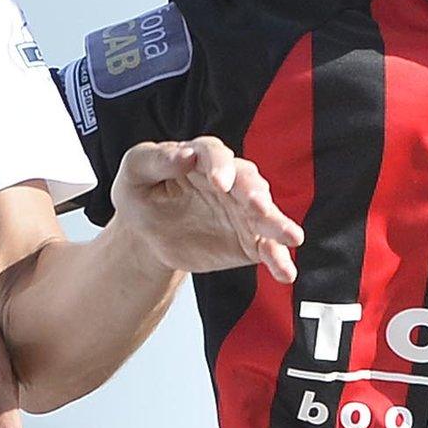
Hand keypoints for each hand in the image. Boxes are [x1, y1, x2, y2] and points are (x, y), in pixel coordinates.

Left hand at [112, 137, 302, 282]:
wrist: (146, 234)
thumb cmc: (140, 193)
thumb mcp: (135, 171)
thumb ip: (155, 160)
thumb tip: (184, 155)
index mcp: (201, 158)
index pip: (215, 155)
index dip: (220, 166)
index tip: (219, 183)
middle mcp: (230, 181)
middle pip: (248, 182)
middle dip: (255, 194)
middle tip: (258, 206)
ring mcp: (242, 211)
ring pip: (265, 215)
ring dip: (278, 224)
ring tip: (292, 237)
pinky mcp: (248, 240)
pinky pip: (266, 248)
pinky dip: (278, 259)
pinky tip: (286, 272)